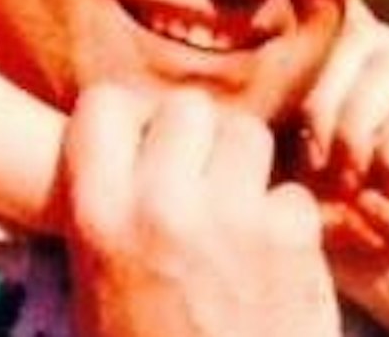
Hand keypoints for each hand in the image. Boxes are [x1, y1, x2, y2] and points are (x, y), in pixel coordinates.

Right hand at [63, 84, 339, 336]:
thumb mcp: (97, 284)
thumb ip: (111, 208)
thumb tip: (127, 149)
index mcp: (99, 216)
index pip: (105, 105)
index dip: (126, 120)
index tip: (137, 145)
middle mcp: (163, 206)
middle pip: (186, 108)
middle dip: (193, 136)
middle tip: (193, 176)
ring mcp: (233, 220)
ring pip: (246, 135)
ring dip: (242, 164)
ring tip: (234, 208)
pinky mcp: (292, 246)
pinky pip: (291, 195)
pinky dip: (285, 220)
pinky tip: (270, 257)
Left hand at [296, 1, 388, 335]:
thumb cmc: (351, 236)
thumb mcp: (292, 180)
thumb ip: (270, 128)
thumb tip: (233, 86)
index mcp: (354, 69)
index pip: (321, 21)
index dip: (298, 57)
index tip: (286, 125)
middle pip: (350, 40)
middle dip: (322, 109)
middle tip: (324, 171)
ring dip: (362, 133)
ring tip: (361, 188)